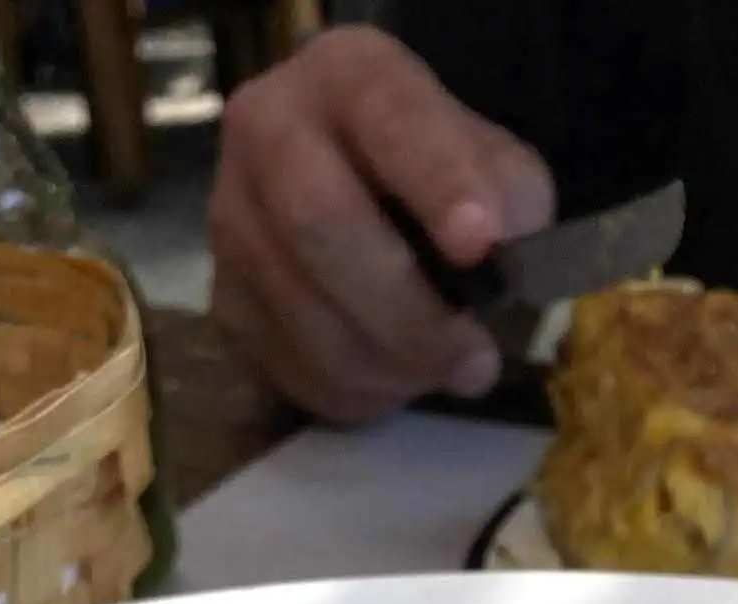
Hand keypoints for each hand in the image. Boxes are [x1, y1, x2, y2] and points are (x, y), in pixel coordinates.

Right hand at [210, 26, 555, 423]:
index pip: (387, 120)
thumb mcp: (492, 165)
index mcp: (346, 76)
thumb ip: (509, 193)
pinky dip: (360, 392)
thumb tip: (501, 245)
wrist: (367, 202)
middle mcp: (267, 131)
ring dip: (392, 366)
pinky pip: (291, 369)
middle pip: (318, 222)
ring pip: (304, 316)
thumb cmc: (438, 180)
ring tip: (449, 372)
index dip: (435, 183)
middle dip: (408, 311)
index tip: (479, 244)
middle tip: (477, 361)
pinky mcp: (227, 300)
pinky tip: (399, 378)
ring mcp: (234, 220)